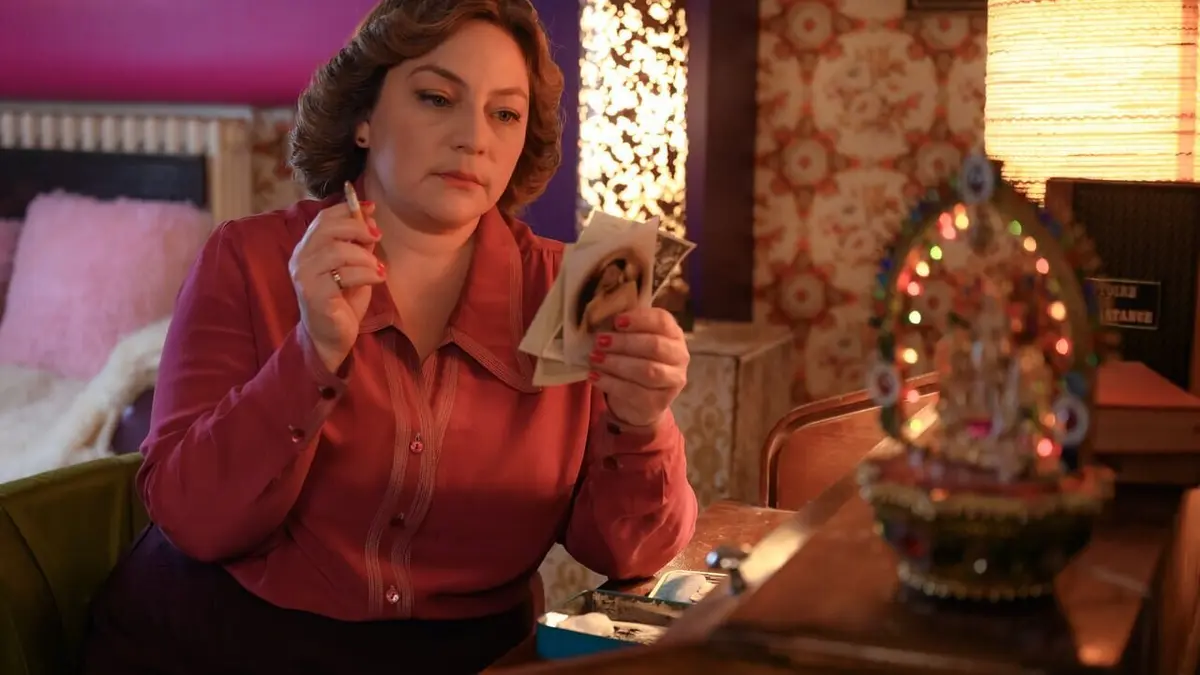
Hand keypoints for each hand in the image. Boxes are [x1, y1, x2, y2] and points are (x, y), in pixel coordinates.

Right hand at [288, 201, 383, 371]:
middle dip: (357, 228)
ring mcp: (304, 277)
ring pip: (336, 251)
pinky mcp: (315, 295)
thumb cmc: (342, 301)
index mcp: (307, 248)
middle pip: (327, 229)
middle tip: (376, 237)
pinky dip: (367, 274)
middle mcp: (300, 259)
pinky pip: (344, 275)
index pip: (323, 218)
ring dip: (365, 257)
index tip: (372, 209)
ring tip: (378, 268)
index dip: (348, 209)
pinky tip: (378, 279)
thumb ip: (358, 243)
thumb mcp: (354, 266)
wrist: (331, 337)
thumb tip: (370, 216)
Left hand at [588, 308, 688, 426]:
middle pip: (654, 346)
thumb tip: (602, 320)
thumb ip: (624, 329)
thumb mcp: (633, 341)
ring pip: (647, 371)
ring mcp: (673, 381)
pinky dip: (611, 383)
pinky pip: (635, 392)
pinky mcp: (660, 402)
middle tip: (599, 341)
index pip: (662, 321)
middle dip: (624, 342)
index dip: (640, 319)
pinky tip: (594, 377)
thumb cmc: (636, 360)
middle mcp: (680, 356)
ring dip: (617, 363)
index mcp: (674, 334)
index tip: (617, 321)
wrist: (641, 399)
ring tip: (595, 359)